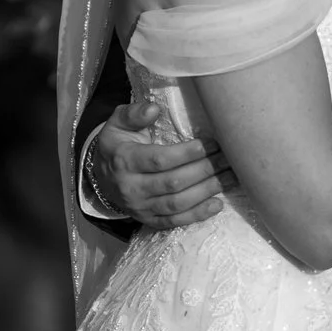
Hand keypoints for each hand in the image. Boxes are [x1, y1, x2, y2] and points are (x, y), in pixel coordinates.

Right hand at [95, 97, 234, 229]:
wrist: (101, 177)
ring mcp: (140, 207)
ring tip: (229, 177)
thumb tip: (154, 109)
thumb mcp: (117, 124)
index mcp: (124, 160)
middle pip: (173, 182)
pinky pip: (174, 221)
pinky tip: (217, 204)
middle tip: (229, 158)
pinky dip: (197, 215)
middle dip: (205, 170)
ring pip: (177, 203)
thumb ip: (134, 114)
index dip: (189, 153)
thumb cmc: (118, 145)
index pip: (160, 159)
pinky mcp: (148, 220)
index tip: (213, 143)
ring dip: (207, 191)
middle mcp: (131, 187)